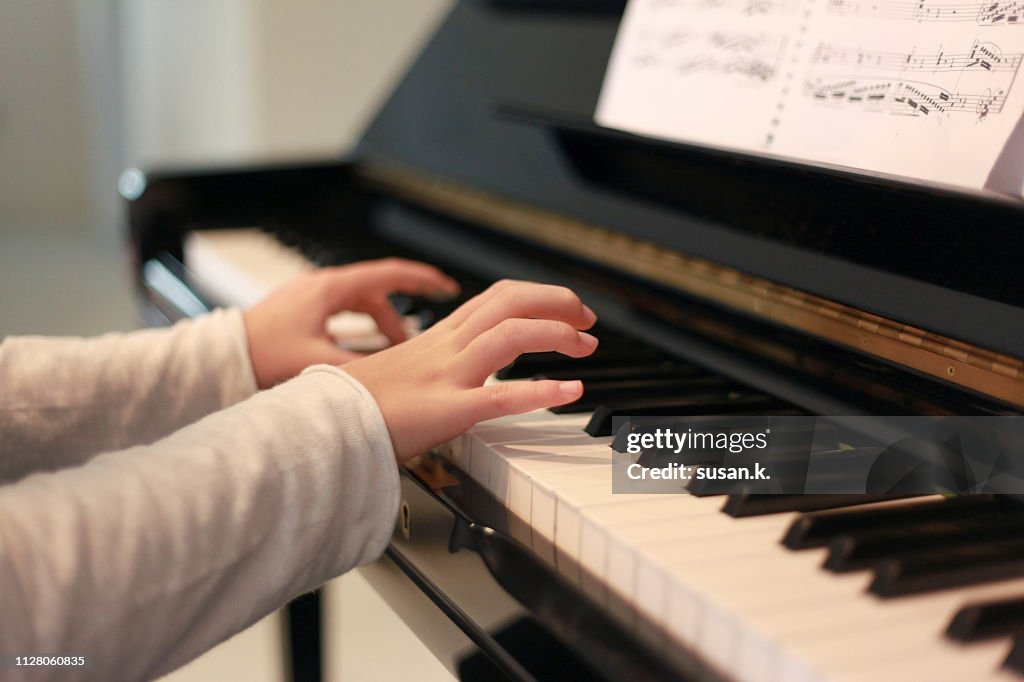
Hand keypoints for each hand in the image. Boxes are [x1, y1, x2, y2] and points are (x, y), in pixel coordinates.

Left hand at [243, 259, 458, 388]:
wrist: (219, 356)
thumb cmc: (260, 354)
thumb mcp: (319, 363)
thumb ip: (362, 366)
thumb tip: (396, 374)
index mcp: (330, 290)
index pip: (389, 274)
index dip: (422, 279)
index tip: (445, 286)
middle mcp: (321, 287)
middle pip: (377, 292)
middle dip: (403, 312)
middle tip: (426, 331)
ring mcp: (310, 296)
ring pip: (360, 304)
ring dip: (380, 325)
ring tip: (394, 350)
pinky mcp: (300, 310)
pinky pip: (343, 311)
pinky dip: (359, 327)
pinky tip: (364, 350)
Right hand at [344, 280, 597, 462]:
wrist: (324, 426)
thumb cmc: (356, 404)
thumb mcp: (399, 370)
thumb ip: (431, 363)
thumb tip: (453, 369)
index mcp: (437, 337)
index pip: (496, 298)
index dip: (535, 295)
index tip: (561, 307)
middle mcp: (447, 347)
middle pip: (511, 302)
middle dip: (556, 302)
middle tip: (587, 318)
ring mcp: (448, 376)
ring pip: (512, 335)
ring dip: (557, 334)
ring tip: (586, 346)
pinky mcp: (448, 410)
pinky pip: (503, 395)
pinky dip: (543, 390)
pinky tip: (570, 390)